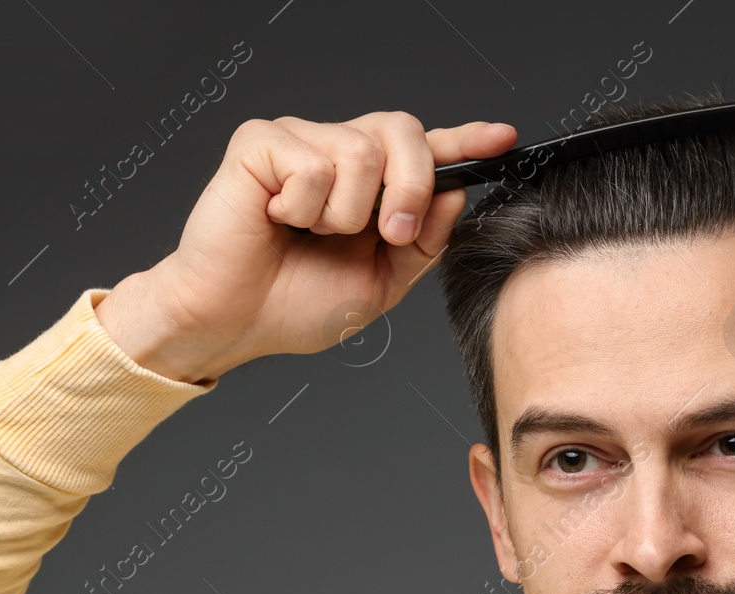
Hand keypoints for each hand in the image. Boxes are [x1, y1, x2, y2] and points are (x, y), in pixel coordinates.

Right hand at [94, 111, 517, 382]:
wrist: (233, 321)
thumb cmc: (293, 302)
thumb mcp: (381, 283)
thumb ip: (423, 241)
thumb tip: (454, 195)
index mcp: (371, 185)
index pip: (426, 150)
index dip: (466, 141)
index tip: (502, 140)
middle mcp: (337, 151)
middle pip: (403, 131)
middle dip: (409, 187)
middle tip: (386, 233)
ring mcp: (299, 141)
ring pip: (359, 152)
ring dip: (342, 215)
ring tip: (309, 233)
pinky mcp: (260, 143)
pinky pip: (313, 165)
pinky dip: (302, 208)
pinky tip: (276, 220)